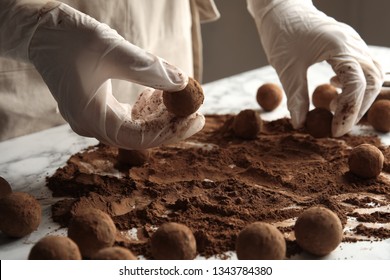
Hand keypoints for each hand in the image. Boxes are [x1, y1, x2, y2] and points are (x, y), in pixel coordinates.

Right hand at [1, 1, 203, 148]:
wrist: (41, 31)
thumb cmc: (69, 38)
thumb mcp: (112, 51)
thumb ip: (148, 69)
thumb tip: (183, 82)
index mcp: (91, 118)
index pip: (140, 137)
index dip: (172, 131)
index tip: (197, 119)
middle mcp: (91, 124)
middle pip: (139, 135)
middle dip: (169, 123)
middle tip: (195, 108)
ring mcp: (93, 117)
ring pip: (134, 126)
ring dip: (158, 114)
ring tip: (176, 95)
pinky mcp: (96, 107)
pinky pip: (127, 116)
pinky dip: (145, 108)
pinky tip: (155, 93)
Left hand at [248, 0, 382, 136]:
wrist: (281, 8)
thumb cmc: (281, 33)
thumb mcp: (286, 68)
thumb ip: (296, 97)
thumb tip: (301, 124)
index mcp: (340, 46)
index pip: (358, 85)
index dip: (348, 112)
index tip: (335, 131)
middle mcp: (352, 43)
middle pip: (371, 81)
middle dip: (357, 107)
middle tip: (338, 125)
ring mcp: (352, 42)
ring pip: (369, 73)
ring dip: (357, 96)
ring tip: (335, 109)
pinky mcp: (346, 44)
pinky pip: (360, 66)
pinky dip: (353, 82)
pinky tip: (335, 89)